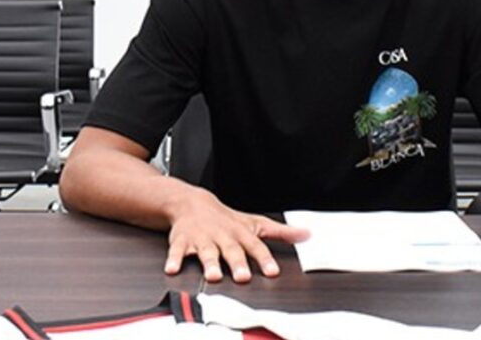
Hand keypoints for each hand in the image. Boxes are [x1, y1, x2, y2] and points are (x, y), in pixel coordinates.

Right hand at [163, 186, 308, 282]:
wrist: (192, 203)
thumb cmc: (226, 219)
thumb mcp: (255, 224)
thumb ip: (280, 232)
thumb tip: (307, 234)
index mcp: (241, 233)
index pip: (256, 246)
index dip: (265, 259)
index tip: (272, 271)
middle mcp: (223, 236)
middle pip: (231, 250)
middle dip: (237, 263)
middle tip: (243, 277)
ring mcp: (202, 238)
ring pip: (206, 251)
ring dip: (209, 263)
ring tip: (213, 275)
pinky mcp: (182, 241)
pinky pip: (177, 251)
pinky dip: (174, 259)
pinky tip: (173, 269)